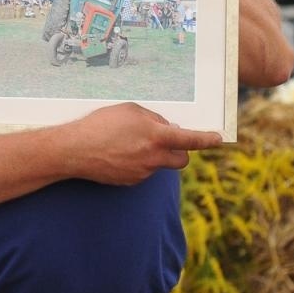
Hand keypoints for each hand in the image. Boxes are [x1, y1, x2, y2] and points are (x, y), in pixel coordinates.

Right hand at [56, 103, 221, 185]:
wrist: (74, 150)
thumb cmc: (100, 124)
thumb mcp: (129, 110)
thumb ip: (153, 119)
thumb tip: (168, 129)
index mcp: (155, 137)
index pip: (190, 140)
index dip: (207, 140)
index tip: (218, 139)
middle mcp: (153, 158)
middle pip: (182, 159)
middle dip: (181, 151)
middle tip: (168, 141)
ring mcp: (143, 173)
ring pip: (160, 164)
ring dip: (154, 155)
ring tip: (129, 143)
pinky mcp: (131, 181)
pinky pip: (143, 171)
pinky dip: (138, 163)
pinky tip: (119, 154)